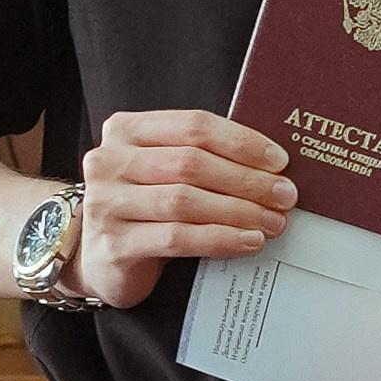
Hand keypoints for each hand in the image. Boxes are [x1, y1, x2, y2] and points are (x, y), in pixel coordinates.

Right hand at [72, 110, 297, 310]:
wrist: (95, 256)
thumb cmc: (142, 205)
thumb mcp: (161, 170)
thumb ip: (199, 156)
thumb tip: (270, 164)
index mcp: (125, 129)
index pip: (193, 125)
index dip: (241, 141)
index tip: (279, 160)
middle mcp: (109, 161)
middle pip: (191, 163)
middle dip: (246, 179)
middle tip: (284, 195)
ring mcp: (107, 203)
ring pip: (185, 201)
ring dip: (239, 211)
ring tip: (273, 221)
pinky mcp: (114, 244)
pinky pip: (177, 238)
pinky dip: (220, 239)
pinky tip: (248, 241)